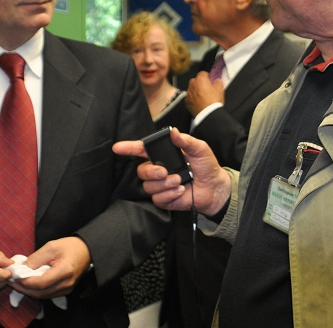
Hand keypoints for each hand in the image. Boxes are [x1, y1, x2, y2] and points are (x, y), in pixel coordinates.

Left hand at [9, 237, 90, 299]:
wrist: (87, 251)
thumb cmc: (70, 246)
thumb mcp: (52, 246)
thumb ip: (36, 258)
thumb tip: (22, 268)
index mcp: (64, 271)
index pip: (40, 283)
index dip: (25, 282)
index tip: (14, 276)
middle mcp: (66, 284)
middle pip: (40, 293)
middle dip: (23, 288)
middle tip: (11, 281)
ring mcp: (67, 289)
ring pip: (42, 296)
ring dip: (28, 291)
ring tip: (17, 283)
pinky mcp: (65, 291)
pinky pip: (47, 294)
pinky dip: (36, 291)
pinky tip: (28, 285)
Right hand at [112, 127, 230, 215]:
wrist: (215, 188)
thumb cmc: (207, 166)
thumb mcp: (199, 149)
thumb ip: (185, 141)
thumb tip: (173, 132)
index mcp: (164, 155)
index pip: (141, 150)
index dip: (128, 148)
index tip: (118, 148)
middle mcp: (158, 170)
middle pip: (141, 170)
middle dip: (151, 171)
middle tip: (165, 172)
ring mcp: (160, 185)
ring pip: (148, 185)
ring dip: (165, 184)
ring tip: (180, 181)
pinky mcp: (164, 199)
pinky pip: (157, 198)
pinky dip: (169, 195)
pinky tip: (180, 191)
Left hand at [185, 71, 224, 115]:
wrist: (207, 114)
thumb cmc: (214, 101)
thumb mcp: (220, 89)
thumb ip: (218, 82)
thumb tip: (217, 80)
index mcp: (200, 79)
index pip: (203, 73)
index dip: (207, 76)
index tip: (210, 81)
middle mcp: (192, 84)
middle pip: (195, 80)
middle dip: (200, 83)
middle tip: (206, 89)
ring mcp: (188, 93)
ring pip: (192, 89)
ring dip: (196, 91)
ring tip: (203, 97)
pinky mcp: (186, 102)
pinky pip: (190, 97)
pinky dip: (193, 99)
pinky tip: (199, 103)